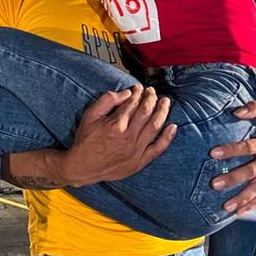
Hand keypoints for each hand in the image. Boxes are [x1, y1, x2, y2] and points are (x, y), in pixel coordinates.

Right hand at [55, 85, 176, 186]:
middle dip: (151, 98)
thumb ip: (107, 101)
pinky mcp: (139, 162)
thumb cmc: (85, 141)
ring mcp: (136, 150)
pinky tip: (173, 126)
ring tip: (165, 102)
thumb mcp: (90, 116)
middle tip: (152, 92)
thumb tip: (126, 93)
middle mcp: (128, 137)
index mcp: (116, 125)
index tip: (139, 88)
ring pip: (155, 126)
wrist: (82, 167)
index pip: (133, 103)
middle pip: (146, 112)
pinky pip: (158, 148)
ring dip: (162, 111)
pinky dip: (167, 137)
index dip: (138, 93)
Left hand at [210, 101, 255, 214]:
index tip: (213, 153)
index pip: (249, 147)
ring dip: (243, 198)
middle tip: (214, 184)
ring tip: (226, 206)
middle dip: (233, 178)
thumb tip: (236, 112)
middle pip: (252, 171)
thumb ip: (254, 107)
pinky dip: (253, 204)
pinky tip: (239, 212)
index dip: (231, 150)